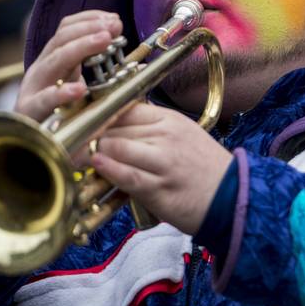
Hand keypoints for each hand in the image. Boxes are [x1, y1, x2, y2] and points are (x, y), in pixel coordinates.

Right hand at [14, 10, 121, 121]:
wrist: (33, 146)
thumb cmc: (62, 116)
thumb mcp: (82, 85)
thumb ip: (99, 67)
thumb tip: (130, 51)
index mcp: (53, 61)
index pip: (66, 30)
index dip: (89, 20)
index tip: (114, 19)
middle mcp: (42, 70)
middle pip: (61, 40)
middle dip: (88, 29)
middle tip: (113, 26)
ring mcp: (34, 89)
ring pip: (53, 62)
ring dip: (80, 48)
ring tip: (104, 41)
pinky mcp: (31, 111)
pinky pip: (44, 100)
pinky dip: (61, 93)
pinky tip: (80, 89)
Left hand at [91, 103, 232, 234]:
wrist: (233, 197)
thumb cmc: (205, 170)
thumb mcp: (183, 136)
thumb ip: (152, 129)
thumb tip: (116, 126)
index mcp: (170, 120)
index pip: (125, 108)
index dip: (100, 115)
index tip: (84, 123)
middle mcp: (166, 136)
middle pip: (115, 127)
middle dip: (90, 135)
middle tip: (72, 143)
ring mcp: (164, 161)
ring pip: (117, 147)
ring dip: (94, 153)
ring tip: (80, 159)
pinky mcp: (160, 188)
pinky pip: (127, 174)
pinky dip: (109, 168)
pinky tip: (97, 165)